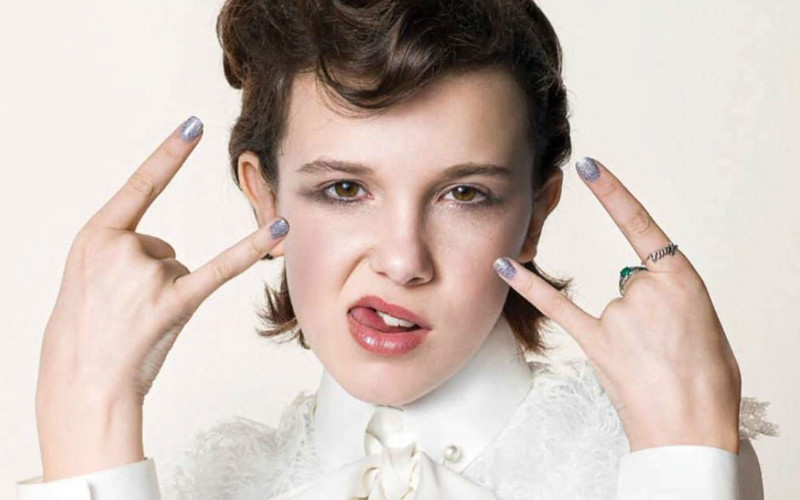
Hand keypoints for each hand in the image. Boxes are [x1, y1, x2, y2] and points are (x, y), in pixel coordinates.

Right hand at [35, 116, 289, 478]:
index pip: (140, 186)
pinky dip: (250, 249)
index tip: (193, 125)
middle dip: (148, 276)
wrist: (81, 381)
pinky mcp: (174, 302)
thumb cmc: (86, 331)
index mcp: (95, 236)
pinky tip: (278, 229)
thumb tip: (167, 250)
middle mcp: (121, 249)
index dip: (168, 155)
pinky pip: (219, 269)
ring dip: (163, 293)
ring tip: (135, 321)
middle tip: (121, 309)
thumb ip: (123, 250)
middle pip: (160, 245)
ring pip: (176, 267)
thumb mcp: (88, 277)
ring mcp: (146, 276)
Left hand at [493, 157, 740, 453]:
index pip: (641, 225)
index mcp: (682, 280)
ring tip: (651, 364)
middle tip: (666, 347)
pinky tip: (504, 266)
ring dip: (627, 332)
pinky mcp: (596, 342)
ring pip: (612, 307)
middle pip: (629, 282)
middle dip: (644, 312)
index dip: (612, 194)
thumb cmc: (708, 381)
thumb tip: (636, 294)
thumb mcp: (706, 323)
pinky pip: (557, 306)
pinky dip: (529, 286)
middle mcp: (646, 290)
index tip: (588, 166)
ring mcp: (620, 317)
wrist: (694, 431)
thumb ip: (671, 298)